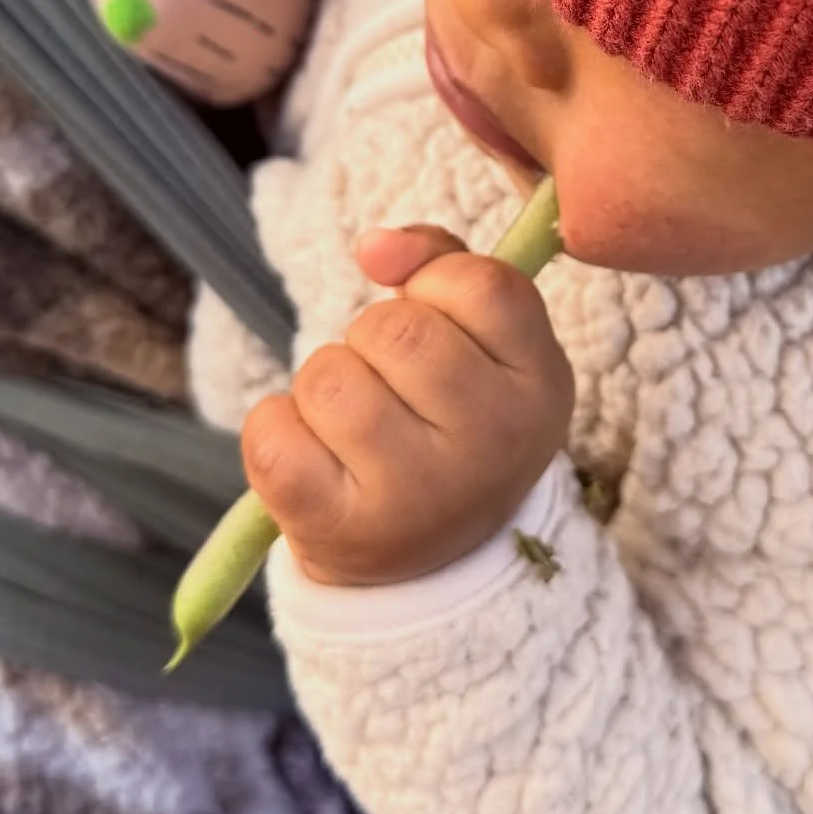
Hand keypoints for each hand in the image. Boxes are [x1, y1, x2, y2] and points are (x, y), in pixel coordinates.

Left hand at [242, 226, 574, 587]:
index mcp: (541, 385)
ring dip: (321, 386)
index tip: (432, 314)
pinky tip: (312, 454)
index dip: (435, 283)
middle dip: (371, 338)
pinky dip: (276, 428)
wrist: (431, 566)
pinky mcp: (340, 529)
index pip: (481, 285)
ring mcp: (419, 494)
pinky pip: (271, 428)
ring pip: (327, 375)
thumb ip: (443, 264)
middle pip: (393, 328)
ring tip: (352, 427)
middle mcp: (493, 443)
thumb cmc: (447, 421)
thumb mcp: (479, 341)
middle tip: (390, 385)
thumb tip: (375, 247)